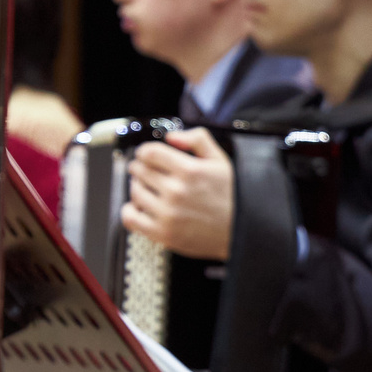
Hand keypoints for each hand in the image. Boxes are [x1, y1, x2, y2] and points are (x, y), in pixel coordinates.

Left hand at [120, 127, 234, 259]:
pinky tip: (139, 207)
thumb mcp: (221, 161)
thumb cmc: (233, 198)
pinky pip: (130, 218)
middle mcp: (177, 192)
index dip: (145, 151)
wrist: (241, 232)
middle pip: (139, 170)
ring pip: (135, 191)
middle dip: (141, 167)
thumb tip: (172, 137)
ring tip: (147, 188)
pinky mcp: (163, 234)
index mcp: (190, 171)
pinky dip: (129, 210)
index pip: (150, 153)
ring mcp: (168, 214)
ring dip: (137, 186)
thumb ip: (198, 139)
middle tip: (147, 171)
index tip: (147, 155)